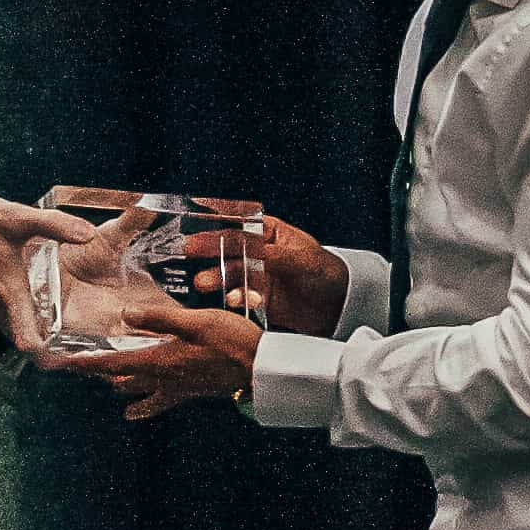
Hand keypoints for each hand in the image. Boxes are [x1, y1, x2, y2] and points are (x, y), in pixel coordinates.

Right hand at [0, 190, 98, 352]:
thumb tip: (89, 234)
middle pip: (25, 335)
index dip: (51, 354)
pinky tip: (21, 283)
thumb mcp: (15, 218)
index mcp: (7, 294)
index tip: (70, 354)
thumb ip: (55, 226)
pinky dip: (12, 306)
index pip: (30, 344)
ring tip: (51, 304)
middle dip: (46, 335)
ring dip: (28, 318)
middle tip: (73, 330)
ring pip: (11, 323)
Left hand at [41, 297, 262, 419]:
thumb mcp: (196, 322)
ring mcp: (177, 388)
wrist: (264, 370)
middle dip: (100, 374)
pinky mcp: (191, 392)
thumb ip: (159, 319)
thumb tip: (124, 315)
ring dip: (120, 386)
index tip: (63, 363)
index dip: (88, 362)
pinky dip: (144, 405)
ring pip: (138, 391)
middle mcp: (164, 379)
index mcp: (160, 361)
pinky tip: (135, 411)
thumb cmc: (233, 342)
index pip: (114, 362)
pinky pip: (160, 401)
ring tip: (104, 384)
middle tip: (79, 369)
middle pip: (121, 379)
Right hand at [183, 212, 344, 336]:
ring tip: (204, 283)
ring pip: (231, 272)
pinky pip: (239, 295)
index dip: (218, 222)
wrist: (340, 307)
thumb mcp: (304, 260)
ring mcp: (256, 275)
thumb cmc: (328, 274)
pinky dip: (234, 297)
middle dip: (209, 250)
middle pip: (229, 247)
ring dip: (217, 276)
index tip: (196, 221)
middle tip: (189, 251)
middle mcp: (259, 252)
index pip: (241, 224)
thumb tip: (253, 251)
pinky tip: (233, 300)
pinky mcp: (257, 297)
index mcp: (270, 233)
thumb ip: (276, 256)